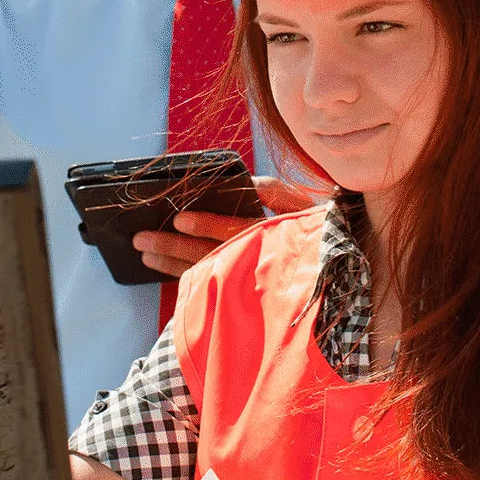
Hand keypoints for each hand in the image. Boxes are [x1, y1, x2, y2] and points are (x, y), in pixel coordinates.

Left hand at [134, 175, 327, 278]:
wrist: (340, 278)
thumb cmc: (321, 235)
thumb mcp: (308, 208)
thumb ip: (278, 192)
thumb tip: (248, 180)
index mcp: (278, 239)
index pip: (236, 232)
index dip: (207, 226)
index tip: (179, 219)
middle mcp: (262, 266)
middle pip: (211, 257)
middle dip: (172, 249)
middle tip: (140, 240)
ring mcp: (252, 287)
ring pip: (205, 276)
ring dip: (172, 266)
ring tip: (144, 255)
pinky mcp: (245, 299)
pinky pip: (210, 288)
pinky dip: (186, 279)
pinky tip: (166, 269)